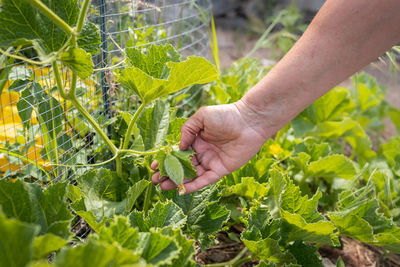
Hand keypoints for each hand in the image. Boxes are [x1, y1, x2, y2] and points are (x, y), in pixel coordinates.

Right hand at [151, 100, 275, 193]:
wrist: (249, 121)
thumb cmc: (226, 115)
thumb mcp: (202, 117)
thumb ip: (187, 130)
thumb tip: (179, 146)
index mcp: (197, 139)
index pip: (178, 153)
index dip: (167, 160)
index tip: (154, 166)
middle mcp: (203, 152)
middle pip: (183, 166)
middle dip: (169, 173)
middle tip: (155, 179)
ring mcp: (211, 162)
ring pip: (192, 175)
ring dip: (178, 182)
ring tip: (163, 186)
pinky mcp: (221, 170)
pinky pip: (205, 180)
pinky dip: (193, 186)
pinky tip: (181, 189)